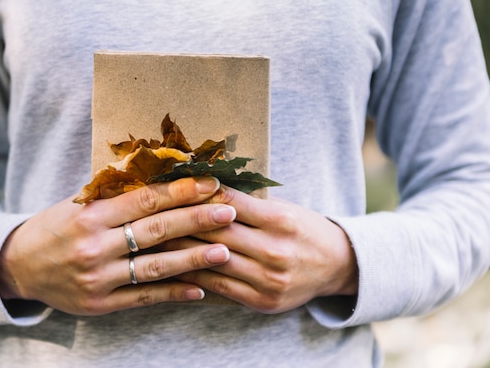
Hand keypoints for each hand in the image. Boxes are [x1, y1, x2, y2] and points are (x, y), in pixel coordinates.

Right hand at [0, 177, 234, 314]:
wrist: (17, 266)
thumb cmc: (55, 227)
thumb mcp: (79, 204)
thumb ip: (115, 195)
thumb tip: (162, 175)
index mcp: (90, 215)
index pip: (144, 200)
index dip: (180, 191)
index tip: (210, 184)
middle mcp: (94, 246)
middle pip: (155, 230)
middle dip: (196, 220)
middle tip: (228, 211)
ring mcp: (98, 278)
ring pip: (154, 267)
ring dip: (193, 259)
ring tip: (225, 251)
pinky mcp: (100, 304)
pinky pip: (144, 298)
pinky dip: (173, 293)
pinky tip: (199, 289)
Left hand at [167, 186, 358, 313]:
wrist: (338, 265)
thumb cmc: (304, 229)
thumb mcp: (284, 207)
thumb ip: (248, 203)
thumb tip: (204, 188)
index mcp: (281, 220)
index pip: (230, 203)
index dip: (198, 194)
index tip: (173, 187)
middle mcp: (275, 250)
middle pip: (216, 232)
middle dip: (181, 221)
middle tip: (151, 212)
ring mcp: (268, 279)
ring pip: (213, 260)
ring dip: (179, 250)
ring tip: (154, 240)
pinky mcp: (262, 301)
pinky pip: (220, 286)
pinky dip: (194, 276)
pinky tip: (174, 267)